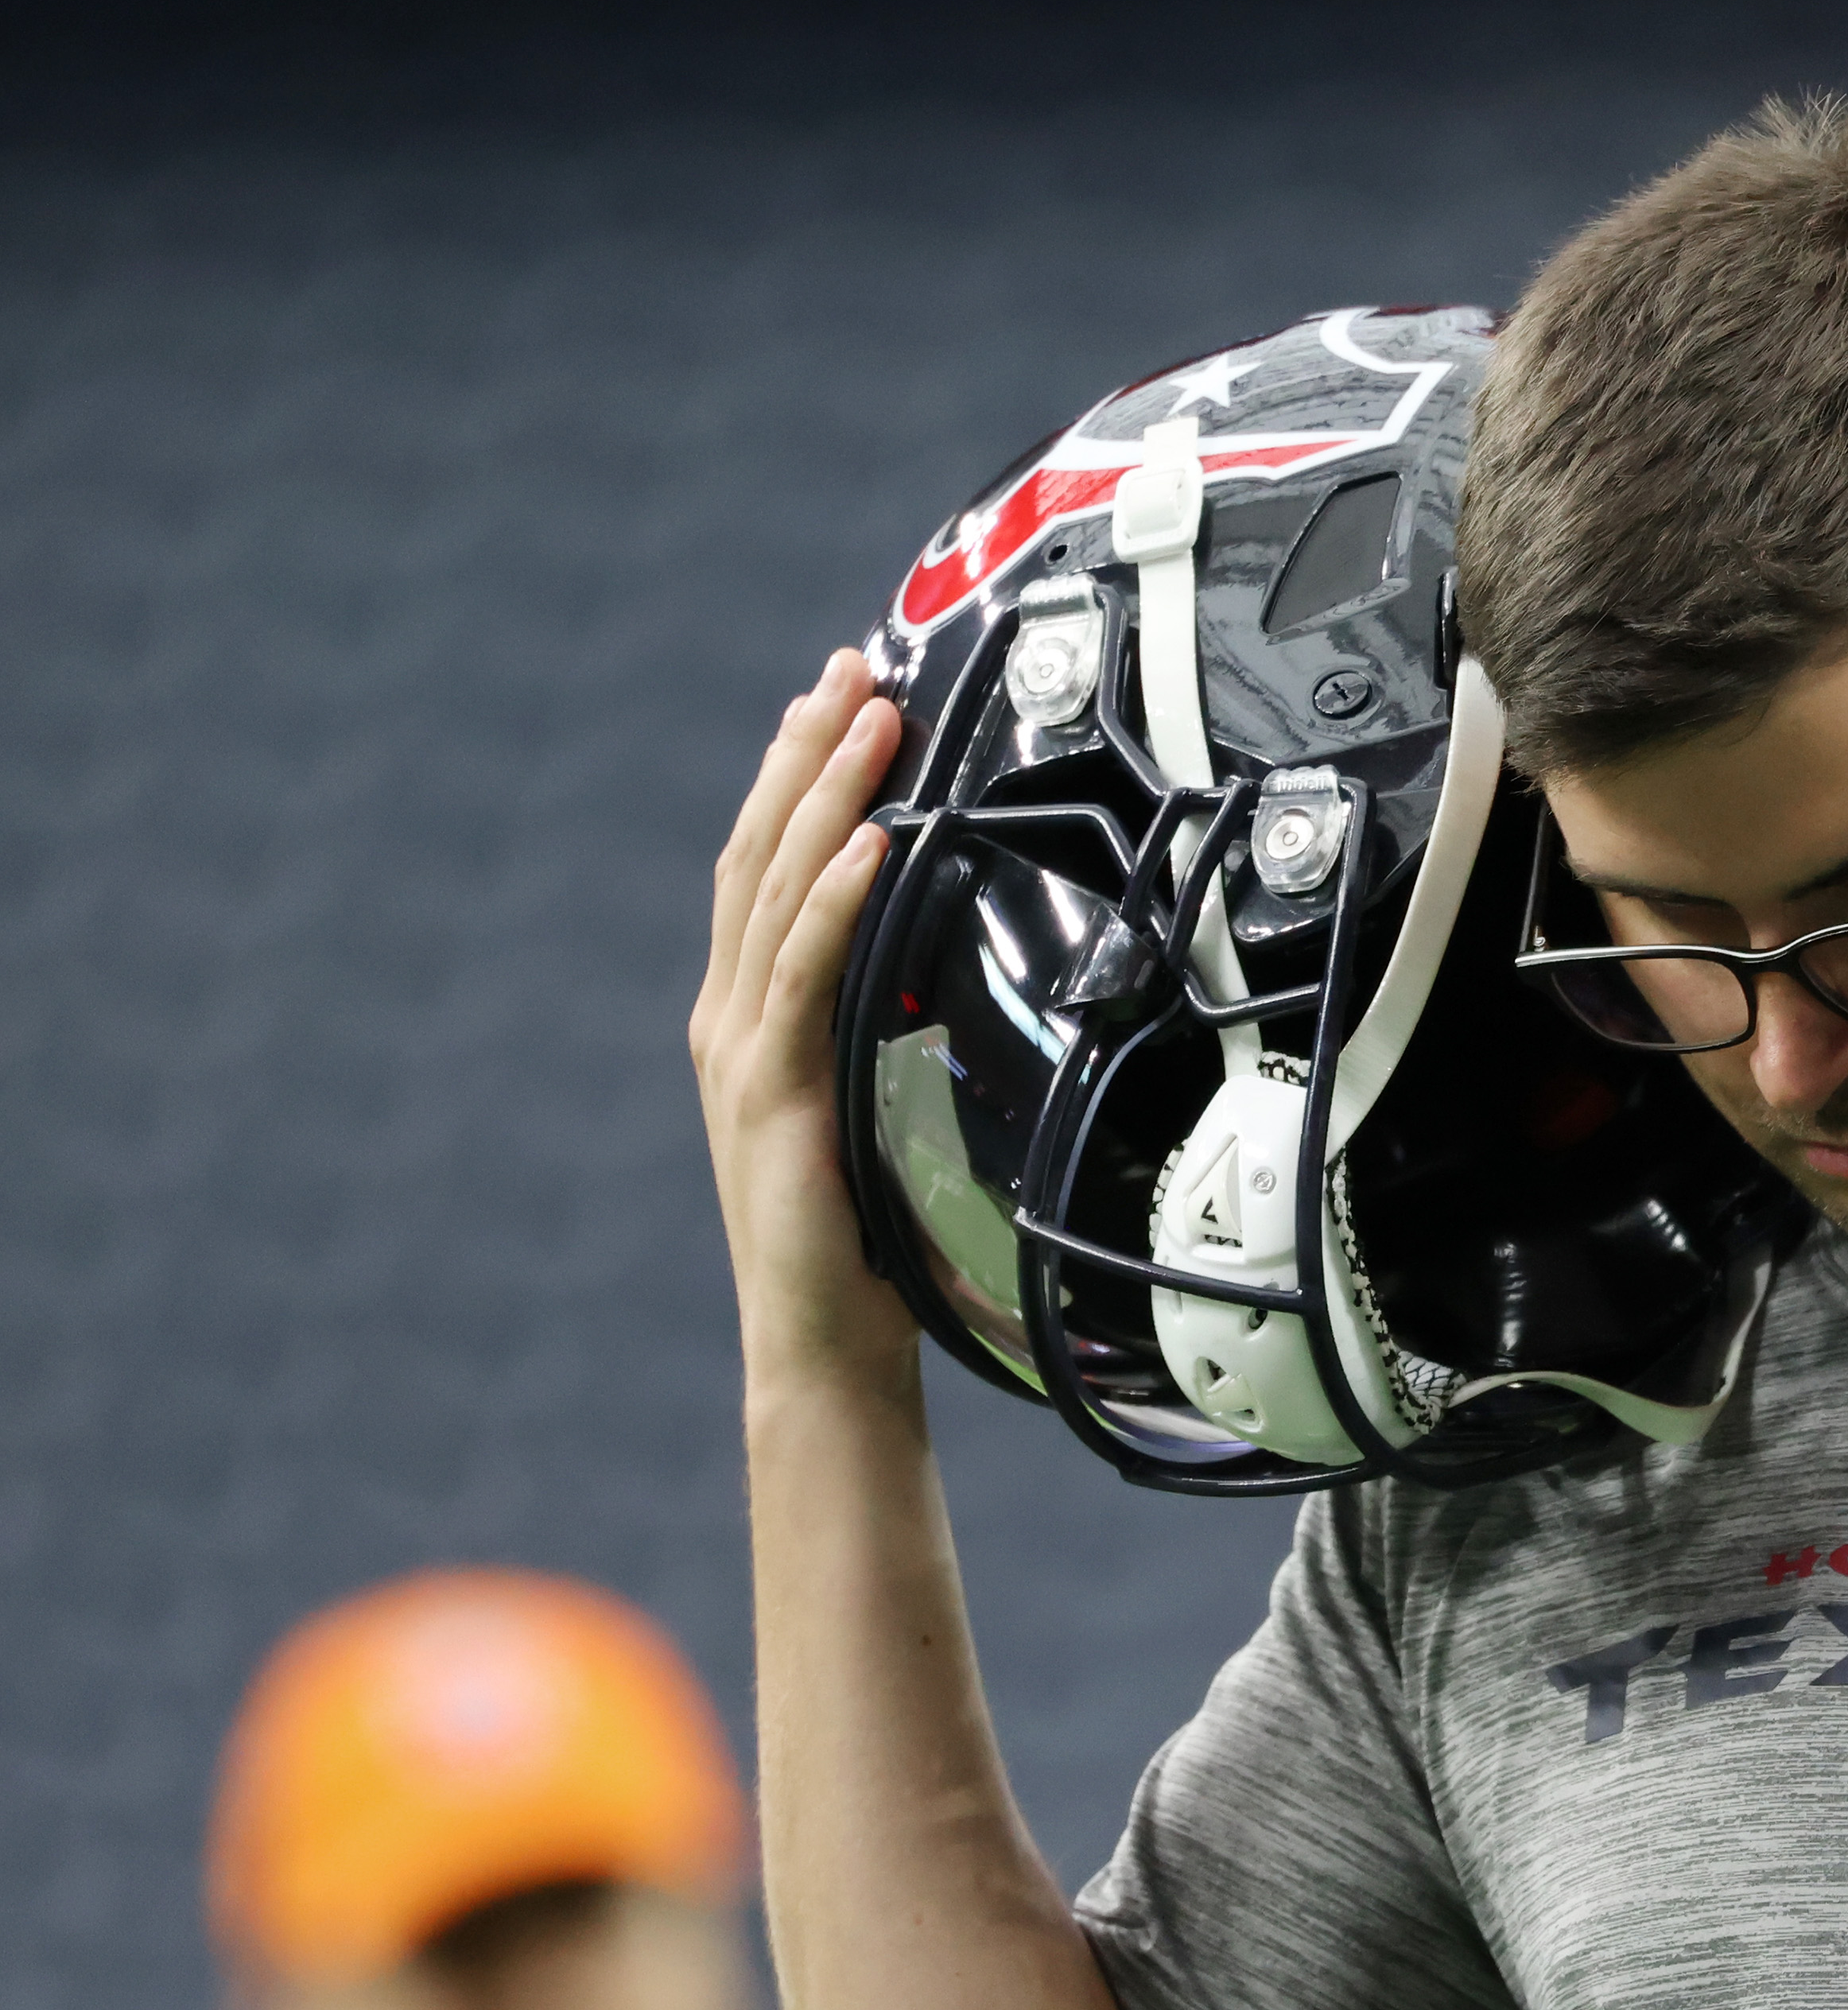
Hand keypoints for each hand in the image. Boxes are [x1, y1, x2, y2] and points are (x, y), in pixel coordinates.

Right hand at [688, 646, 917, 1377]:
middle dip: (804, 753)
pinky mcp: (770, 1095)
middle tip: (850, 668)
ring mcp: (743, 1053)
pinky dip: (835, 901)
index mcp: (753, 1017)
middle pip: (759, 855)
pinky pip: (803, 975)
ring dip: (824, 798)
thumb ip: (890, 1028)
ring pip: (776, 893)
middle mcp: (732, 1019)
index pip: (768, 868)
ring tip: (865, 720)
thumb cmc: (866, 1232)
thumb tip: (953, 957)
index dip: (798, 775)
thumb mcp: (877, 1102)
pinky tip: (874, 842)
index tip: (839, 693)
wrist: (827, 1341)